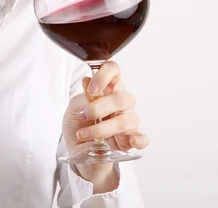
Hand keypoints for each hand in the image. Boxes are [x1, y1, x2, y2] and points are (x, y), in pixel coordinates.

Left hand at [62, 61, 148, 188]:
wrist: (76, 148)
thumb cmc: (78, 123)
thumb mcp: (75, 107)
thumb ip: (83, 96)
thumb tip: (87, 81)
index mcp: (107, 89)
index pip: (113, 70)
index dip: (104, 76)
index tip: (91, 90)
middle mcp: (121, 102)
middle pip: (121, 98)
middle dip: (100, 108)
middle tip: (83, 115)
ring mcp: (129, 121)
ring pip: (127, 120)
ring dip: (103, 129)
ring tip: (85, 134)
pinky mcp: (131, 140)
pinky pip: (142, 139)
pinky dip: (140, 140)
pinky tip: (132, 141)